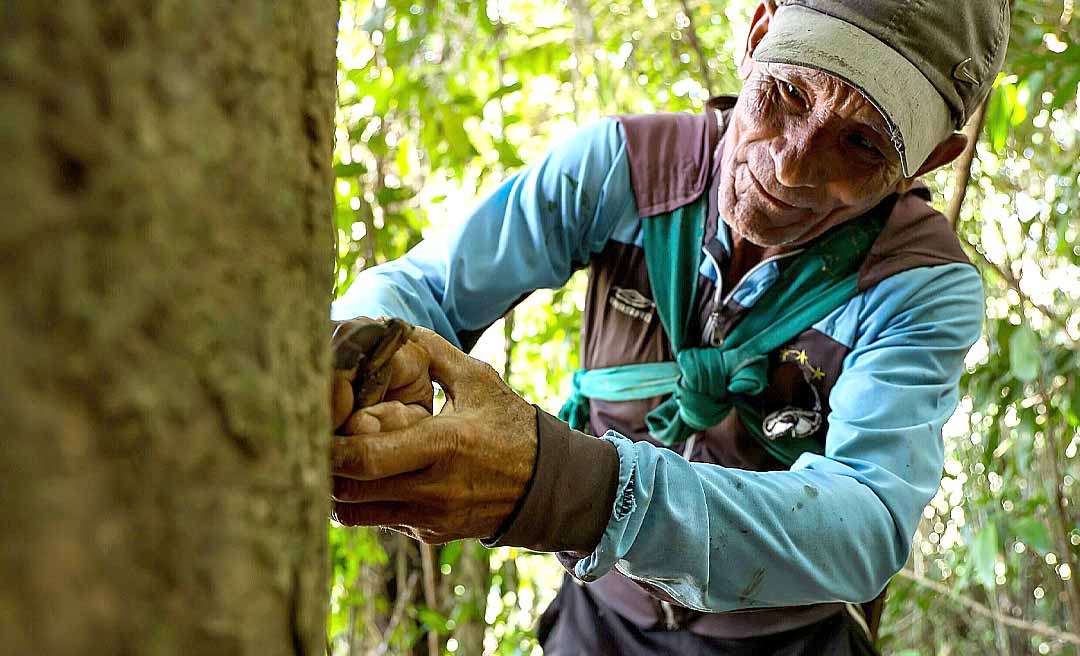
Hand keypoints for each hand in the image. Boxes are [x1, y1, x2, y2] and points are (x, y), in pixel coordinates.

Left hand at [330, 327, 537, 542]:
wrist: (549, 484)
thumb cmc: (510, 425)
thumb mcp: (479, 380)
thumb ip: (434, 351)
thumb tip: (389, 325)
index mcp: (445, 443)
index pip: (367, 457)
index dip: (330, 447)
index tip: (311, 426)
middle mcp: (433, 487)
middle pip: (350, 488)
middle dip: (322, 466)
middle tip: (307, 440)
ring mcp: (430, 516)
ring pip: (355, 512)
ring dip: (337, 486)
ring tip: (332, 458)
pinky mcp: (429, 533)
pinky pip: (379, 520)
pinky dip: (364, 500)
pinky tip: (369, 476)